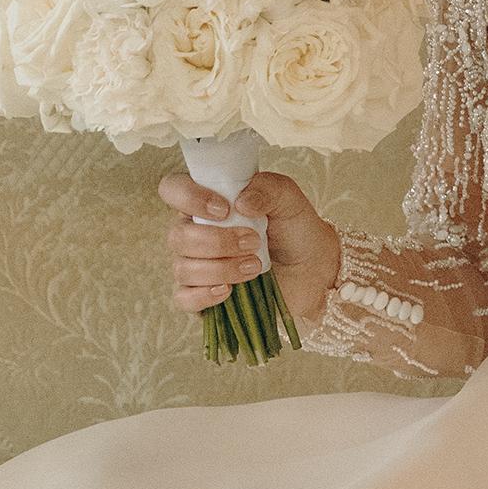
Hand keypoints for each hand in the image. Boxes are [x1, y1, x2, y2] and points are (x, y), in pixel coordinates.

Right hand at [158, 169, 342, 331]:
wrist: (315, 267)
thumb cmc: (295, 228)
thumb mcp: (288, 198)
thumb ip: (267, 188)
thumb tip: (241, 201)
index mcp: (207, 203)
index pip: (172, 190)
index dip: (189, 198)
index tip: (224, 209)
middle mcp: (195, 233)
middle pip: (177, 236)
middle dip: (217, 241)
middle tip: (254, 242)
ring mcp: (197, 267)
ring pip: (183, 269)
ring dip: (221, 268)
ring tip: (255, 266)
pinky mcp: (203, 298)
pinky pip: (184, 300)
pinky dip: (205, 295)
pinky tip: (230, 290)